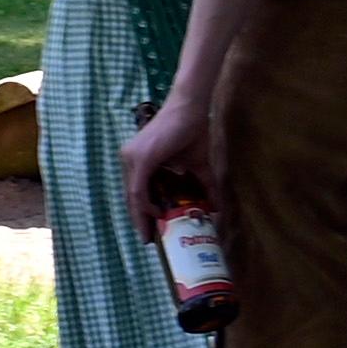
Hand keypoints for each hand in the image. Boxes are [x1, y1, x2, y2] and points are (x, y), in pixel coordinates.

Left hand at [122, 82, 212, 233]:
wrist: (191, 108)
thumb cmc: (192, 131)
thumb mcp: (198, 165)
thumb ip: (205, 186)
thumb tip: (217, 208)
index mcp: (138, 160)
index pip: (136, 191)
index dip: (142, 212)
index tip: (151, 229)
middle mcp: (130, 159)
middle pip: (131, 196)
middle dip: (140, 219)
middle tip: (148, 239)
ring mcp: (132, 158)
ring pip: (132, 195)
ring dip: (141, 216)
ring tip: (150, 234)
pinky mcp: (140, 159)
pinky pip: (139, 189)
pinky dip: (146, 205)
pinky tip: (157, 215)